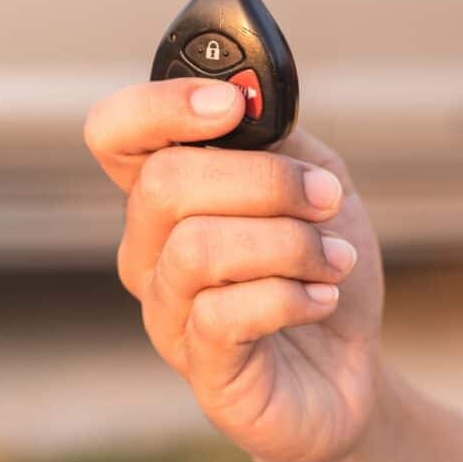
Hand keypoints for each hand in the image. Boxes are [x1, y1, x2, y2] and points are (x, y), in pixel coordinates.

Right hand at [85, 78, 383, 461]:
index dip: (158, 107)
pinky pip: (224, 313)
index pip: (114, 132)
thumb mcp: (312, 179)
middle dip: (264, 181)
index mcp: (167, 191)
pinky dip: (291, 296)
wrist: (347, 361)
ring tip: (334, 257)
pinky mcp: (198, 364)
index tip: (230, 104)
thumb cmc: (320, 263)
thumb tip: (247, 98)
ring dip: (289, 243)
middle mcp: (147, 246)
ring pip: (197, 246)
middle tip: (324, 197)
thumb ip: (276, 137)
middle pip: (164, 182)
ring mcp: (165, 308)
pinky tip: (322, 298)